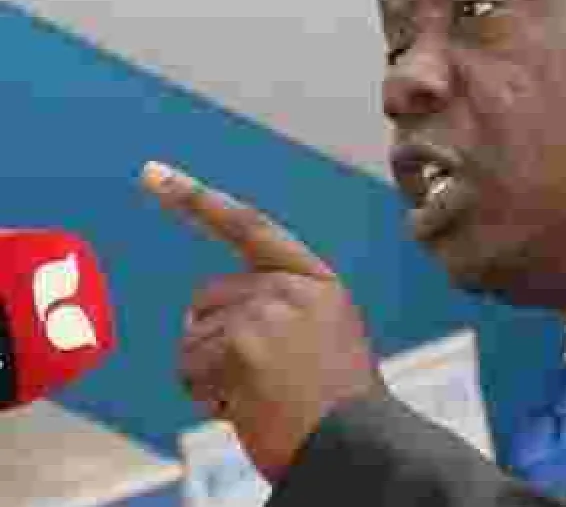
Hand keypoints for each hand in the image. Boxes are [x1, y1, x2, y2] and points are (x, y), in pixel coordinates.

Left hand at [140, 161, 386, 480]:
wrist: (358, 446)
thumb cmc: (339, 408)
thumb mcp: (327, 338)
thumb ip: (281, 309)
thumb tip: (202, 311)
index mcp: (318, 282)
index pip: (249, 228)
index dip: (196, 200)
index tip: (153, 173)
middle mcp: (291, 288)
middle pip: (208, 297)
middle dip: (216, 338)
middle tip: (262, 379)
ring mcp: (265, 314)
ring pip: (194, 337)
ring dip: (212, 375)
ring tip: (261, 397)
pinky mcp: (240, 346)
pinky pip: (190, 370)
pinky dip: (207, 396)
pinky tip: (247, 408)